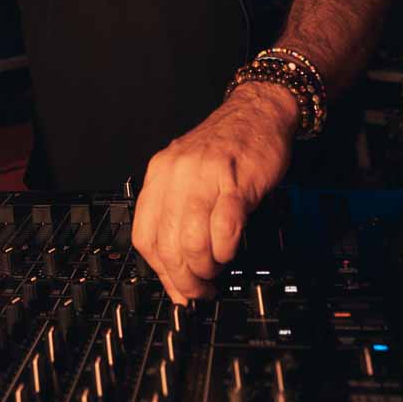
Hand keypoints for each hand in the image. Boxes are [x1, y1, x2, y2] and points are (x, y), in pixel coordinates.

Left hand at [132, 82, 297, 304]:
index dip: (160, 271)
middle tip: (199, 290)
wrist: (257, 111)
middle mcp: (177, 175)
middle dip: (184, 279)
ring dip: (205, 268)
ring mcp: (206, 177)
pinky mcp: (237, 181)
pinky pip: (224, 227)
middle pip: (167, 244)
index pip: (145, 236)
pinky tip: (230, 250)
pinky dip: (226, 249)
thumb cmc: (225, 146)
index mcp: (159, 175)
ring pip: (192, 240)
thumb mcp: (187, 172)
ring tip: (215, 272)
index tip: (177, 288)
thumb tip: (177, 269)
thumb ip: (178, 214)